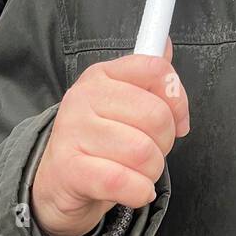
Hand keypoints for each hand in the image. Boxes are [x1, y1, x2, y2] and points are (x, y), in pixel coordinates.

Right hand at [32, 40, 189, 235]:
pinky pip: (126, 182)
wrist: (56, 183)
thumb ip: (147, 77)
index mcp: (102, 75)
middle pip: (157, 116)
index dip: (178, 99)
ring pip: (145, 153)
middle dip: (165, 143)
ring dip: (152, 172)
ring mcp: (73, 132)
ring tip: (138, 172)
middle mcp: (84, 97)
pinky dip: (140, 192)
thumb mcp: (121, 103)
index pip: (155, 69)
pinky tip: (135, 190)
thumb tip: (164, 44)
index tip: (178, 121)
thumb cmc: (99, 141)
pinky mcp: (70, 169)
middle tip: (151, 152)